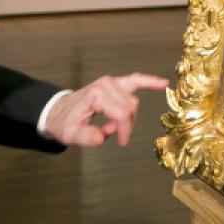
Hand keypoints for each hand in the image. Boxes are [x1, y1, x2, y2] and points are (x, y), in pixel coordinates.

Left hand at [44, 72, 168, 146]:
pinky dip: (150, 81)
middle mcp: (106, 84)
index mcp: (96, 95)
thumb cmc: (64, 122)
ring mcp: (111, 82)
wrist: (58, 111)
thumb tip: (102, 136)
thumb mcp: (70, 134)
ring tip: (109, 125)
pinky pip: (137, 80)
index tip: (120, 142)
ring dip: (126, 117)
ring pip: (133, 102)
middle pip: (130, 108)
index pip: (122, 114)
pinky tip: (164, 83)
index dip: (124, 130)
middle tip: (107, 132)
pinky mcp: (116, 83)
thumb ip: (86, 137)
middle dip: (123, 124)